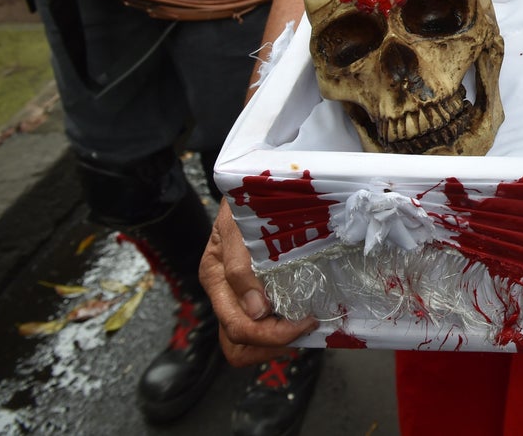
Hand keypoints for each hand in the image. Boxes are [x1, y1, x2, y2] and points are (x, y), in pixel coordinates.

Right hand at [199, 200, 318, 366]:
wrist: (252, 178)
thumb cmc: (246, 197)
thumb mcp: (239, 224)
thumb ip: (241, 266)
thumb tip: (256, 311)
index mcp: (215, 276)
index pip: (237, 328)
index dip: (272, 335)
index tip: (306, 321)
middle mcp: (222, 290)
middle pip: (237, 343)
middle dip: (272, 345)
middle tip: (306, 330)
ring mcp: (235, 292)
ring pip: (244, 342)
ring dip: (274, 344)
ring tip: (303, 330)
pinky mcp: (251, 288)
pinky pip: (259, 323)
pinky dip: (279, 330)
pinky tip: (299, 318)